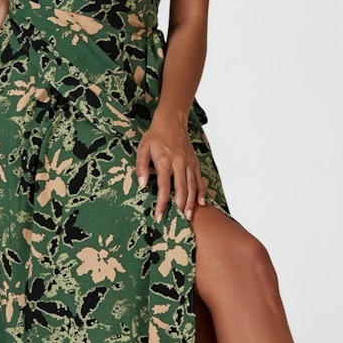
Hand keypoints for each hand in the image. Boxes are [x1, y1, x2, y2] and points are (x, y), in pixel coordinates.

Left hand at [135, 108, 205, 222]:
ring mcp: (188, 163)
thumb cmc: (155, 136)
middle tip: (179, 222)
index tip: (159, 216)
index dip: (161, 203)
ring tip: (189, 216)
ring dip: (191, 202)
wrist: (171, 120)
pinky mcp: (194, 162)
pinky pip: (198, 179)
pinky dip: (200, 191)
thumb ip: (141, 166)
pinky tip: (201, 203)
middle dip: (179, 207)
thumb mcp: (142, 148)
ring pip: (192, 186)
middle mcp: (178, 163)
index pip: (163, 187)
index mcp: (164, 161)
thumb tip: (141, 184)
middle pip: (181, 189)